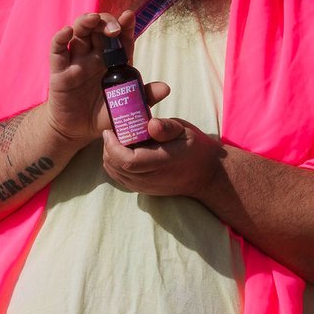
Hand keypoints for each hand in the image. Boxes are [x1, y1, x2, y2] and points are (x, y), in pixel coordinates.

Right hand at [48, 12, 168, 144]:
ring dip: (85, 22)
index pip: (121, 37)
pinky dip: (60, 38)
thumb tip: (165, 88)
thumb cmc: (104, 115)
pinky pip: (57, 50)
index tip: (129, 16)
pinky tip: (67, 31)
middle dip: (106, 21)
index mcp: (114, 61)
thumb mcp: (126, 107)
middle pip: (98, 28)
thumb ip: (144, 96)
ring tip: (93, 19)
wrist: (78, 131)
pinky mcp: (59, 71)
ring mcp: (76, 61)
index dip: (125, 25)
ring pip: (79, 32)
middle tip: (114, 29)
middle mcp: (95, 55)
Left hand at [102, 116, 223, 200]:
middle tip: (113, 131)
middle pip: (116, 166)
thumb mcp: (186, 132)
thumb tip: (150, 124)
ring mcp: (144, 187)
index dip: (113, 146)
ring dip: (109, 155)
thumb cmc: (195, 149)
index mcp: (162, 162)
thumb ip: (167, 128)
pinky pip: (119, 177)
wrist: (205, 175)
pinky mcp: (141, 189)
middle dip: (108, 147)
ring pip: (114, 173)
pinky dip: (113, 163)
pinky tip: (120, 151)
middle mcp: (150, 178)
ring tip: (116, 139)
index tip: (110, 130)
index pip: (128, 160)